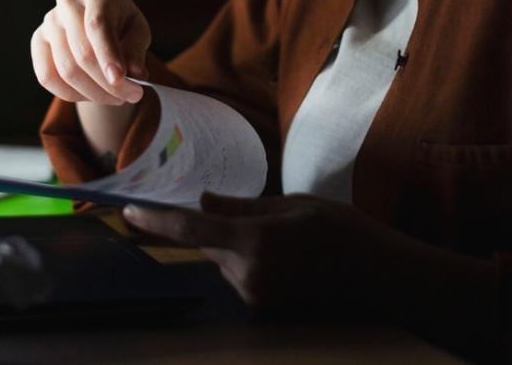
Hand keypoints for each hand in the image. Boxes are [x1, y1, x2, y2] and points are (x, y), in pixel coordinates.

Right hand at [30, 0, 150, 105]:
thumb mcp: (138, 31)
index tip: (120, 80)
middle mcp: (68, 2)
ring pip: (66, 70)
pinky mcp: (38, 41)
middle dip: (107, 83)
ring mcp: (49, 21)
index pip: (98, 26)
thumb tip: (137, 74)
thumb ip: (137, 50)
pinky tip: (90, 94)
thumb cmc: (121, 25)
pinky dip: (71, 94)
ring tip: (115, 98)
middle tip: (130, 97)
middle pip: (82, 53)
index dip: (108, 55)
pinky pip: (47, 77)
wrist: (97, 22)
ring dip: (93, 93)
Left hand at [123, 192, 423, 311]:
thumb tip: (205, 202)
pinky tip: (294, 262)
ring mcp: (258, 298)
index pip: (191, 229)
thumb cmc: (345, 233)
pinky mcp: (267, 310)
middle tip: (271, 220)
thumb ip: (244, 207)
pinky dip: (256, 266)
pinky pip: (245, 280)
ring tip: (293, 243)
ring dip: (243, 249)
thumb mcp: (294, 205)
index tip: (128, 211)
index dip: (155, 221)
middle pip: (212, 246)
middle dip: (226, 229)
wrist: (383, 279)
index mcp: (254, 242)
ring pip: (229, 264)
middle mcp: (249, 275)